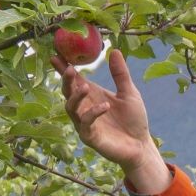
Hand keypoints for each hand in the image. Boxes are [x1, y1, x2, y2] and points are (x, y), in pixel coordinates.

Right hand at [58, 42, 169, 195]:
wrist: (141, 145)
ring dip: (76, 96)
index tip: (55, 55)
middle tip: (70, 69)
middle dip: (66, 80)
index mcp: (92, 95)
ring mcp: (84, 123)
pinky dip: (93, 113)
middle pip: (67, 92)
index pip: (74, 80)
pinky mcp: (90, 137)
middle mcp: (84, 108)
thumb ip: (120, 74)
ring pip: (71, 108)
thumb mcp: (129, 93)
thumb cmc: (134, 119)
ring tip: (85, 87)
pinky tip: (105, 106)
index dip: (63, 69)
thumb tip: (115, 50)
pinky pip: (86, 124)